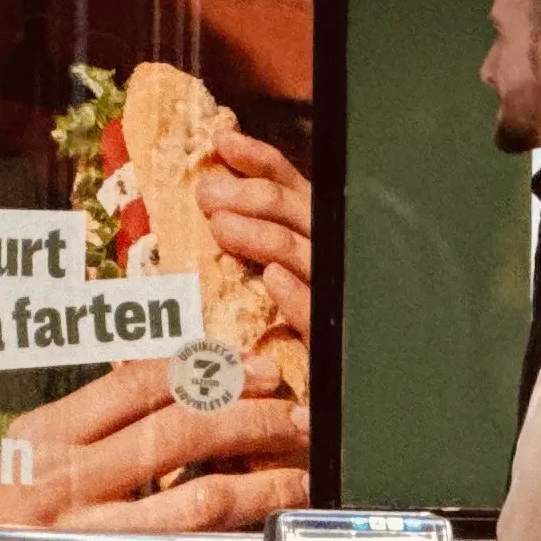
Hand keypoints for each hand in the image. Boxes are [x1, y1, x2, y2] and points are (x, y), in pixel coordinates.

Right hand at [0, 358, 309, 531]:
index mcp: (41, 434)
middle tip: (291, 410)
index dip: (208, 368)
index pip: (137, 380)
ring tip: (298, 460)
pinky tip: (273, 506)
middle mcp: (61, 474)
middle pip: (177, 425)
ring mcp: (90, 529)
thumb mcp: (32, 462)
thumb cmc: (12, 527)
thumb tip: (178, 383)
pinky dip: (246, 514)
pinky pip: (196, 538)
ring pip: (200, 486)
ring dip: (263, 470)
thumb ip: (93, 427)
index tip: (254, 367)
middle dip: (250, 411)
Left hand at [197, 125, 313, 351]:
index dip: (260, 160)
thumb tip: (204, 182)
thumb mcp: (247, 273)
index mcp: (306, 233)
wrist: (307, 398)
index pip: (290, 185)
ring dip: (266, 236)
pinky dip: (301, 295)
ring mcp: (335, 296)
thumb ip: (235, 231)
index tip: (221, 142)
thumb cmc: (265, 330)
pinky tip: (274, 279)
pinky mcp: (333, 342)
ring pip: (308, 254)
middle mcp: (328, 256)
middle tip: (207, 195)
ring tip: (221, 229)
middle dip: (256, 196)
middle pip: (301, 211)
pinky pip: (323, 316)